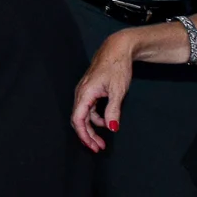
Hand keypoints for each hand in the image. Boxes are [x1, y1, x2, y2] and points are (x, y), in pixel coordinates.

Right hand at [71, 26, 144, 152]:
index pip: (78, 119)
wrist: (118, 48)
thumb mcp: (117, 91)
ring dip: (93, 128)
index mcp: (85, 93)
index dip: (84, 135)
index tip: (93, 146)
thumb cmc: (117, 66)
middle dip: (87, 135)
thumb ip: (113, 110)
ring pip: (84, 114)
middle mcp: (81, 92)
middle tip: (98, 147)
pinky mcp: (90, 89)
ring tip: (104, 138)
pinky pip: (89, 108)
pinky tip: (107, 120)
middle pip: (79, 119)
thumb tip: (112, 128)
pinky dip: (96, 118)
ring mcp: (85, 91)